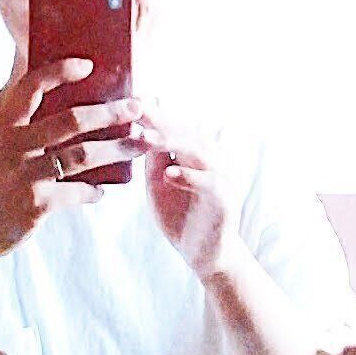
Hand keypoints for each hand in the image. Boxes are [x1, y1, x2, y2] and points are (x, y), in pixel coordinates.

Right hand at [0, 59, 149, 283]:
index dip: (59, 72)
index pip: (31, 86)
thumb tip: (80, 110)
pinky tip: (102, 190)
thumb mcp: (1, 147)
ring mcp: (24, 175)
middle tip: (139, 106)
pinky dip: (94, 190)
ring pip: (83, 155)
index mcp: (5, 125)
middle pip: (71, 120)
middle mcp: (13, 145)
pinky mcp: (36, 203)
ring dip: (118, 149)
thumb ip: (29, 128)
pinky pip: (78, 191)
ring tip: (142, 145)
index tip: (88, 64)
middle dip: (110, 112)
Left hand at [131, 107, 242, 280]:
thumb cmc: (179, 215)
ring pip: (199, 152)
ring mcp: (221, 178)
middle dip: (160, 119)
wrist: (204, 256)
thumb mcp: (158, 183)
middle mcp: (210, 159)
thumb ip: (152, 158)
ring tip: (146, 139)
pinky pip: (211, 183)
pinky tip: (169, 173)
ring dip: (173, 143)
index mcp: (193, 153)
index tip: (129, 98)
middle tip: (136, 108)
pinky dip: (190, 177)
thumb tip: (137, 127)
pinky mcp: (226, 201)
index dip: (153, 112)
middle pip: (185, 132)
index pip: (173, 126)